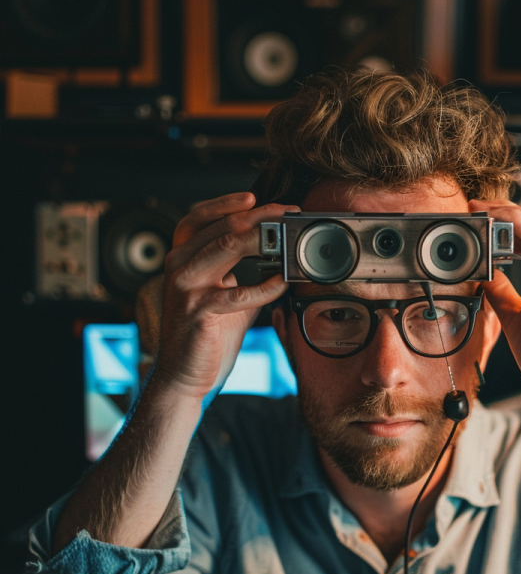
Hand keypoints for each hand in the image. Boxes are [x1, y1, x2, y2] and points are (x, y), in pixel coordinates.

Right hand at [153, 192, 296, 400]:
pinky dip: (266, 286)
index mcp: (182, 258)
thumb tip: (281, 257)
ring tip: (288, 239)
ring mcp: (185, 288)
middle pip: (220, 227)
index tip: (261, 199)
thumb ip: (245, 275)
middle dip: (259, 216)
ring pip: (226, 248)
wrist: (185, 375)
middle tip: (287, 214)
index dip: (230, 203)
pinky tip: (283, 282)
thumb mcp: (227, 297)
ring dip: (263, 239)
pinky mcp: (198, 311)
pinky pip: (238, 292)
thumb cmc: (207, 336)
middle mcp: (178, 266)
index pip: (201, 216)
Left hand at [471, 200, 520, 405]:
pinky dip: (514, 225)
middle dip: (506, 209)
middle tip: (476, 208)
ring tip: (479, 211)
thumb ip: (502, 292)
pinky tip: (493, 224)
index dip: (512, 219)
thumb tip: (486, 276)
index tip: (482, 218)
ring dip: (506, 212)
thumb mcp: (515, 316)